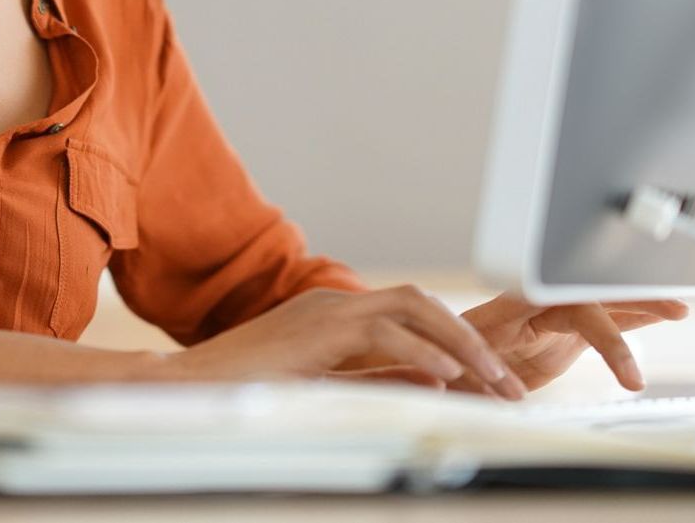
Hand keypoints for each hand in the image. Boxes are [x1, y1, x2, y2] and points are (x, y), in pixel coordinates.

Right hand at [155, 285, 527, 398]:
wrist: (185, 389)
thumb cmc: (247, 391)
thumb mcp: (327, 384)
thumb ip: (378, 376)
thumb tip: (435, 379)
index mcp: (339, 314)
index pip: (415, 314)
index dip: (460, 342)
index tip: (493, 379)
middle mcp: (337, 303)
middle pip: (423, 303)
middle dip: (473, 340)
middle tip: (509, 382)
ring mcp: (325, 311)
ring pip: (413, 309)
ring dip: (461, 344)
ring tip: (494, 379)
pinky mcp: (315, 331)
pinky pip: (381, 333)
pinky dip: (420, 351)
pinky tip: (447, 377)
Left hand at [458, 293, 689, 392]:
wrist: (447, 349)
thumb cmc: (447, 352)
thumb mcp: (457, 366)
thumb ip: (477, 376)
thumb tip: (490, 392)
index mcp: (513, 303)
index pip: (565, 306)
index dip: (600, 329)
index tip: (625, 365)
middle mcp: (539, 301)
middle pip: (593, 293)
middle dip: (633, 299)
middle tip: (671, 308)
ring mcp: (555, 312)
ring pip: (605, 301)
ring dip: (642, 302)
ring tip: (680, 308)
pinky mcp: (566, 328)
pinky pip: (605, 316)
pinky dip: (635, 314)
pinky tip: (662, 312)